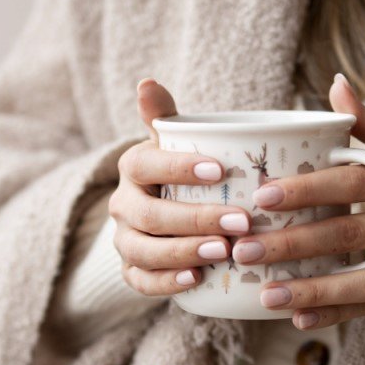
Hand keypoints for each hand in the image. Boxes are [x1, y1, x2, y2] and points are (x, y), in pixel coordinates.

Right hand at [108, 79, 251, 294]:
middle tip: (241, 222)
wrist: (168, 211)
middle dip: (196, 219)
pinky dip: (166, 283)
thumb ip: (166, 114)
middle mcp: (123, 204)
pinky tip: (197, 280)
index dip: (179, 168)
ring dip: (184, 252)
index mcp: (133, 166)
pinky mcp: (132, 270)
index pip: (147, 164)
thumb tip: (146, 81)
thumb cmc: (184, 170)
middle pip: (151, 215)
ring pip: (145, 251)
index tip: (221, 170)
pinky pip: (140, 281)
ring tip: (224, 252)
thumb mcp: (177, 141)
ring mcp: (125, 240)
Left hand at [237, 74, 364, 329]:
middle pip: (351, 233)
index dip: (309, 189)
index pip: (356, 181)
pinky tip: (297, 317)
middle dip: (294, 242)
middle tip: (245, 248)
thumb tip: (334, 87)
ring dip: (312, 289)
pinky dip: (335, 314)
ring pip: (363, 279)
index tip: (263, 195)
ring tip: (265, 293)